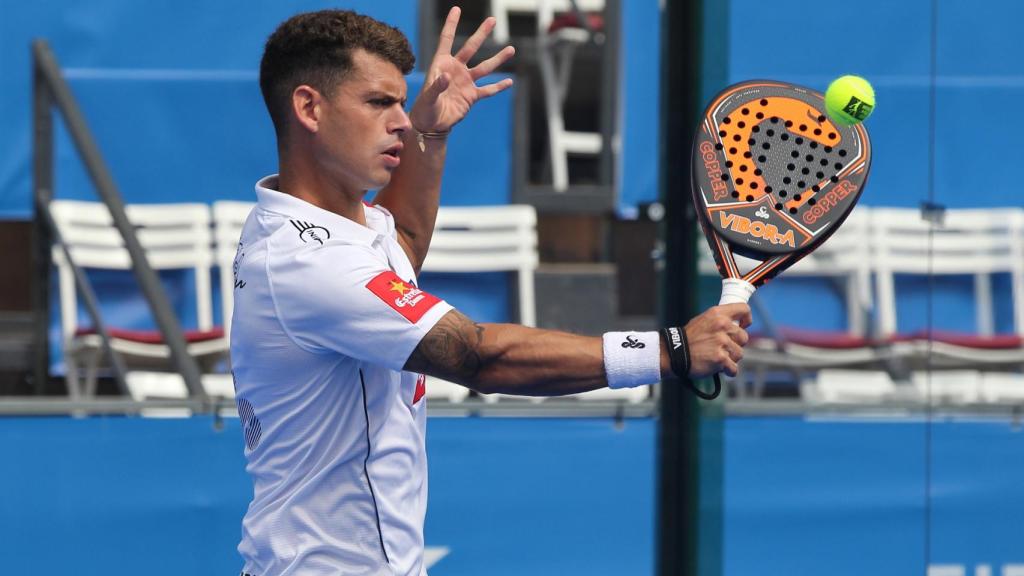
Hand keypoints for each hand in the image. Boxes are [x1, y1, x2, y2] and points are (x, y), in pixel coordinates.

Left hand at [409, 7, 515, 133]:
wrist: (431, 124)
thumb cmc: (424, 108)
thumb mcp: (428, 97)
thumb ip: (437, 86)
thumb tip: (447, 77)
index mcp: (441, 64)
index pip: (447, 40)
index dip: (451, 24)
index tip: (456, 9)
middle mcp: (455, 69)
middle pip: (471, 48)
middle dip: (481, 34)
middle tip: (492, 20)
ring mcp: (465, 82)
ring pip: (485, 67)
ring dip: (498, 59)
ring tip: (511, 49)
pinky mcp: (472, 96)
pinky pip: (488, 90)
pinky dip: (498, 87)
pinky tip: (509, 82)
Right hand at [684, 304, 751, 377]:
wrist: (674, 354)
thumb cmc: (688, 339)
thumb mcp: (702, 320)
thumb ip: (719, 321)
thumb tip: (736, 324)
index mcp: (717, 314)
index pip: (743, 309)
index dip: (746, 319)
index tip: (743, 326)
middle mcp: (721, 326)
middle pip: (744, 337)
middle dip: (735, 345)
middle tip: (722, 348)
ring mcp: (721, 342)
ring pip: (739, 354)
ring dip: (730, 359)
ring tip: (716, 358)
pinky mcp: (720, 358)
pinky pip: (734, 368)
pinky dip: (728, 371)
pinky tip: (718, 368)